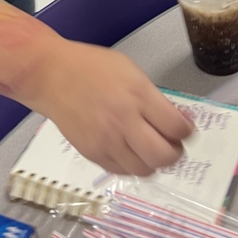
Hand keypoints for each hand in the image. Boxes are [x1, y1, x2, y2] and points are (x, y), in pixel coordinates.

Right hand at [29, 40, 194, 174]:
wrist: (50, 75)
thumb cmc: (92, 66)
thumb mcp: (130, 71)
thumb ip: (153, 98)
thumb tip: (177, 120)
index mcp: (138, 95)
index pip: (176, 127)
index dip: (187, 131)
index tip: (186, 128)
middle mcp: (124, 121)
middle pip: (164, 156)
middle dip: (175, 153)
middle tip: (172, 144)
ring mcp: (107, 141)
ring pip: (144, 170)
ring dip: (154, 162)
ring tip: (151, 148)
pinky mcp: (92, 154)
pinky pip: (122, 171)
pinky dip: (132, 165)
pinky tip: (130, 150)